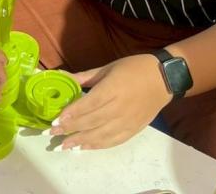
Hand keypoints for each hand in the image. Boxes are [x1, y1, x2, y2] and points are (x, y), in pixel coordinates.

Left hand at [51, 54, 170, 149]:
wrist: (164, 79)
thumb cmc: (133, 69)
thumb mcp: (108, 68)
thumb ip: (84, 77)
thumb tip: (61, 76)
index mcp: (113, 88)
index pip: (88, 104)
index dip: (71, 114)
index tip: (55, 120)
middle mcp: (119, 108)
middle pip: (91, 121)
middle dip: (70, 129)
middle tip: (52, 134)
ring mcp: (127, 121)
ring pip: (100, 135)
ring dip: (80, 142)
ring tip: (64, 146)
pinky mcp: (134, 130)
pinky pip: (113, 141)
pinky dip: (97, 146)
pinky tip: (84, 147)